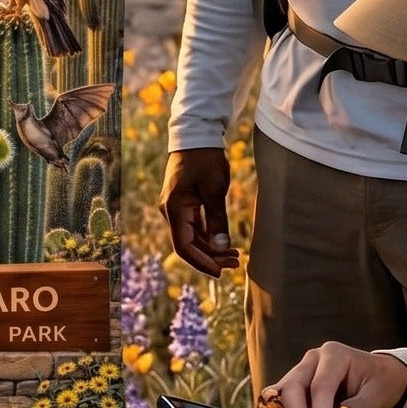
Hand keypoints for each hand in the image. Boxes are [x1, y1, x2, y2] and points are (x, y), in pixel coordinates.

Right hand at [162, 146, 236, 274]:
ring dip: (211, 249)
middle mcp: (170, 211)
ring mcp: (175, 208)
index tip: (221, 272)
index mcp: (174, 208)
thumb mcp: (214, 190)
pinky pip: (193, 227)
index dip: (202, 262)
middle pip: (188, 244)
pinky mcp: (182, 204)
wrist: (196, 135)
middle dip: (211, 257)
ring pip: (191, 237)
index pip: (184, 246)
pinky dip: (209, 237)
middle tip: (236, 263)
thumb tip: (222, 248)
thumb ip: (217, 220)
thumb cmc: (205, 159)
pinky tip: (225, 243)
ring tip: (236, 256)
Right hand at [270, 341, 406, 407]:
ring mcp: (301, 369)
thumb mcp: (375, 397)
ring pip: (282, 392)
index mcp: (334, 355)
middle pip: (293, 386)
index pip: (320, 386)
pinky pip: (282, 398)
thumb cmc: (380, 384)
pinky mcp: (296, 382)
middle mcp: (313, 359)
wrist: (382, 375)